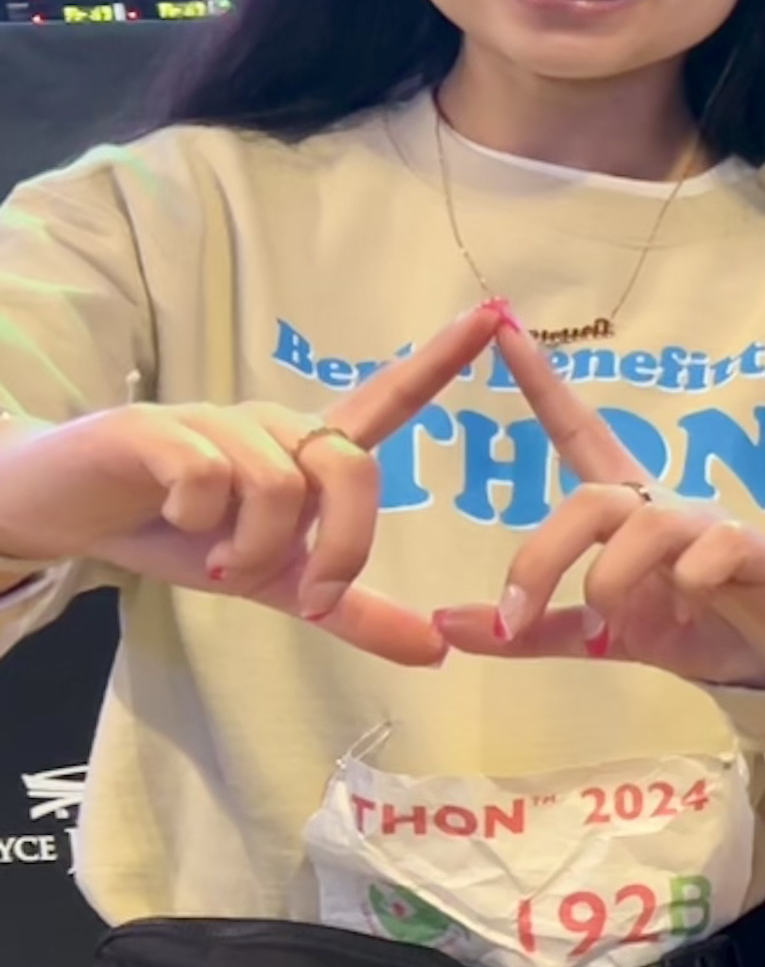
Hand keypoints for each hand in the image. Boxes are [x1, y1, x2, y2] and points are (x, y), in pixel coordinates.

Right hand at [0, 300, 506, 663]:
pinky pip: (209, 473)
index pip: (389, 398)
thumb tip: (436, 650)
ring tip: (216, 556)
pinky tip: (177, 520)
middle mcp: (272, 423)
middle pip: (348, 467)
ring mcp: (215, 419)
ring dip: (254, 544)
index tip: (495, 315)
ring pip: (277, 484)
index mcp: (306, 451)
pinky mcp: (155, 428)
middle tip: (300, 593)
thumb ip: (351, 611)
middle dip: (339, 546)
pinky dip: (200, 516)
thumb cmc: (176, 537)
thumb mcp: (271, 583)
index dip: (441, 359)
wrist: (66, 516)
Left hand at [430, 320, 764, 691]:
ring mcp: (710, 524)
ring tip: (616, 631)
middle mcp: (665, 506)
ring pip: (641, 525)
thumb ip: (536, 631)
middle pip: (589, 501)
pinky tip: (691, 618)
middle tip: (514, 618)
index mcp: (628, 515)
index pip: (581, 434)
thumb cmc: (701, 627)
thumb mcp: (606, 637)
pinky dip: (684, 590)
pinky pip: (706, 552)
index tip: (502, 330)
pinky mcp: (753, 549)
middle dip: (539, 559)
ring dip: (610, 583)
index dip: (543, 386)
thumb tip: (449, 626)